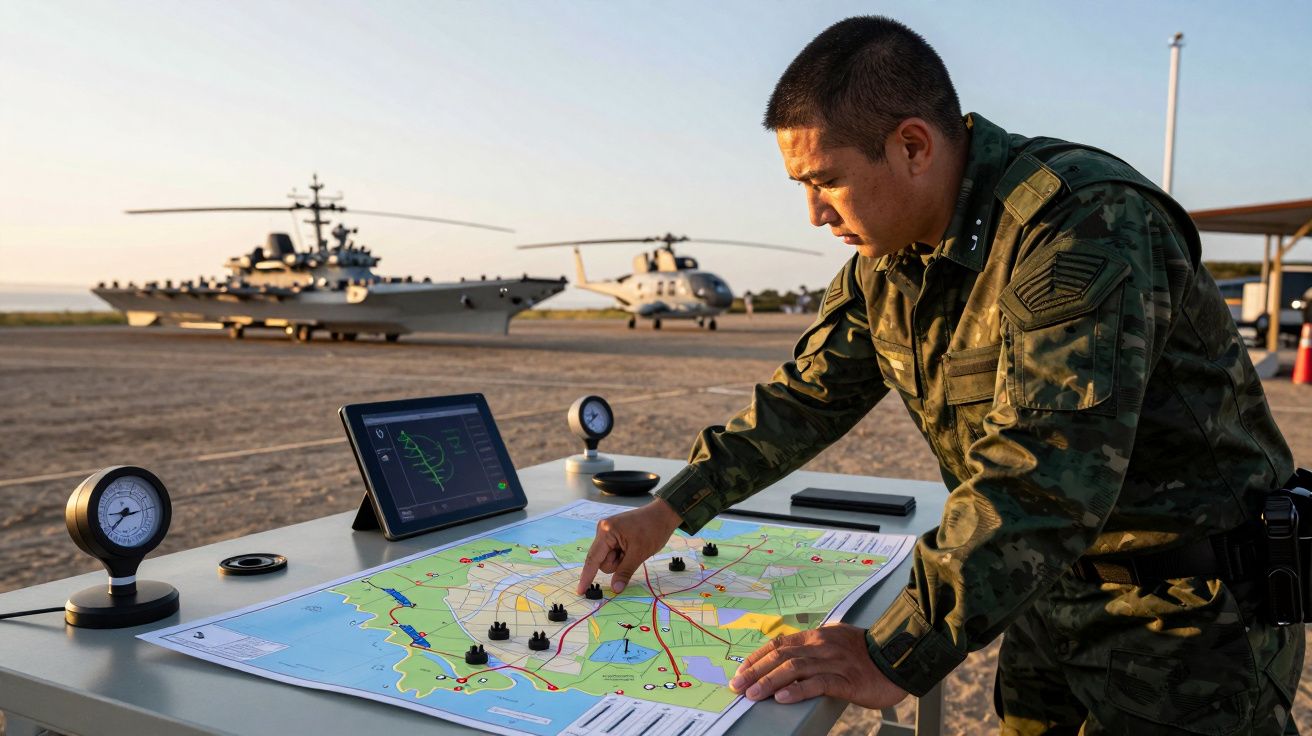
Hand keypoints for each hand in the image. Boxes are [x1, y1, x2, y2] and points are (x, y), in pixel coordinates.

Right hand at [576, 499, 682, 593]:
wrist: (664, 514)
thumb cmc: (653, 530)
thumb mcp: (639, 553)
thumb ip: (625, 572)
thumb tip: (615, 589)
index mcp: (606, 532)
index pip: (593, 559)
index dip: (587, 576)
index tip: (581, 591)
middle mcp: (603, 530)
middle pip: (602, 561)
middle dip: (616, 563)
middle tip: (631, 554)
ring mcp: (608, 532)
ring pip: (608, 558)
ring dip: (621, 560)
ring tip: (634, 549)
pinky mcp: (614, 534)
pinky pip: (613, 552)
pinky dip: (622, 554)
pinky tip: (632, 547)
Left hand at [729, 623, 908, 708]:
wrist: (900, 657)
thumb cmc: (867, 653)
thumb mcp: (836, 641)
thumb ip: (814, 647)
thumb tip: (789, 657)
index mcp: (817, 636)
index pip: (779, 644)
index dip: (757, 657)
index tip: (740, 670)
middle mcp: (822, 646)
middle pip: (781, 656)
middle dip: (755, 671)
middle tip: (738, 686)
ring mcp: (834, 662)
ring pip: (794, 669)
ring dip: (769, 681)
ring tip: (753, 694)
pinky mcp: (847, 680)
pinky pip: (817, 683)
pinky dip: (797, 690)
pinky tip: (782, 697)